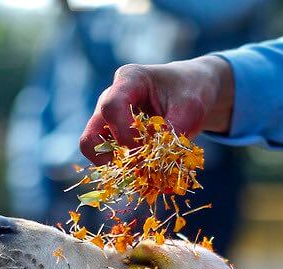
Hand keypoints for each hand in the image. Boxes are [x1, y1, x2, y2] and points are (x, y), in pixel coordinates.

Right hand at [80, 56, 233, 162]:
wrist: (190, 91)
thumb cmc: (190, 93)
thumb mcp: (191, 109)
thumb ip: (175, 132)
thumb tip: (159, 162)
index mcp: (129, 80)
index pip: (112, 106)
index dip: (124, 133)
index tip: (144, 150)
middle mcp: (111, 98)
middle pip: (91, 133)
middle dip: (110, 157)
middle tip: (135, 169)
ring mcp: (108, 118)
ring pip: (93, 149)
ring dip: (115, 166)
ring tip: (141, 174)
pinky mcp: (112, 135)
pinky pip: (106, 157)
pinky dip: (122, 170)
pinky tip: (144, 174)